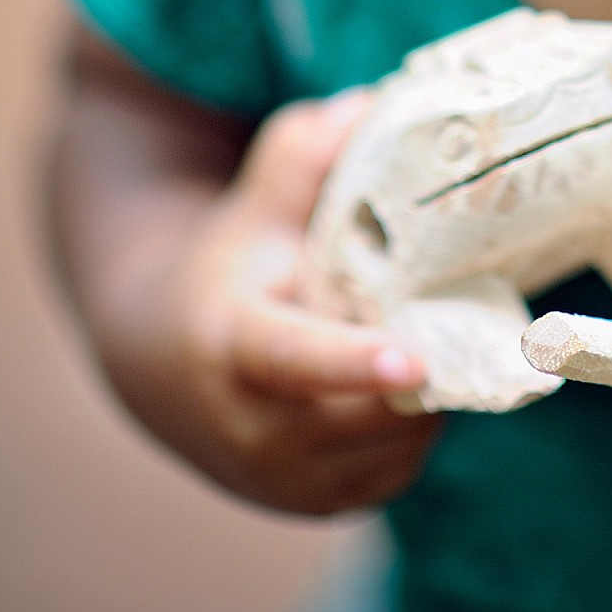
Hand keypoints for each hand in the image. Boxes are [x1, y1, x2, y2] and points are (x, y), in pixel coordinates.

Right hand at [108, 92, 440, 514]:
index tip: (411, 361)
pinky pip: (392, 474)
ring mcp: (278, 479)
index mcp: (232, 347)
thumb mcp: (255, 201)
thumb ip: (304, 154)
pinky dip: (411, 431)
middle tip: (451, 317)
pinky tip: (404, 383)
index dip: (354, 363)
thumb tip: (365, 106)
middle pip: (361, 412)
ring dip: (420, 401)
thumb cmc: (228, 265)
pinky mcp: (310, 505)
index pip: (296, 361)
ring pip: (387, 448)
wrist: (160, 363)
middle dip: (417, 370)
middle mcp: (249, 428)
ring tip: (419, 339)